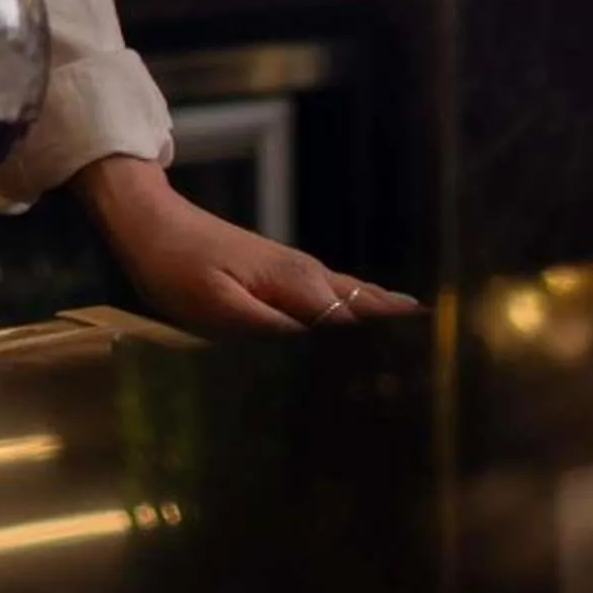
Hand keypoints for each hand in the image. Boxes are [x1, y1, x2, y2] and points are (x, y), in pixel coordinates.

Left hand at [75, 155, 418, 335]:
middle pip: (367, 306)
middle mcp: (306, 274)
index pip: (358, 320)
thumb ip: (270, 326)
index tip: (428, 369)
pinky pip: (336, 294)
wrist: (149, 223)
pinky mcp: (282, 274)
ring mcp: (296, 271)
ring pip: (355, 297)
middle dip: (402, 333)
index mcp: (297, 285)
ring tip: (424, 346)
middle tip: (443, 366)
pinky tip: (371, 323)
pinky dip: (361, 309)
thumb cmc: (176, 267)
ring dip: (386, 321)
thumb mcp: (216, 307)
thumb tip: (318, 344)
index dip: (391, 345)